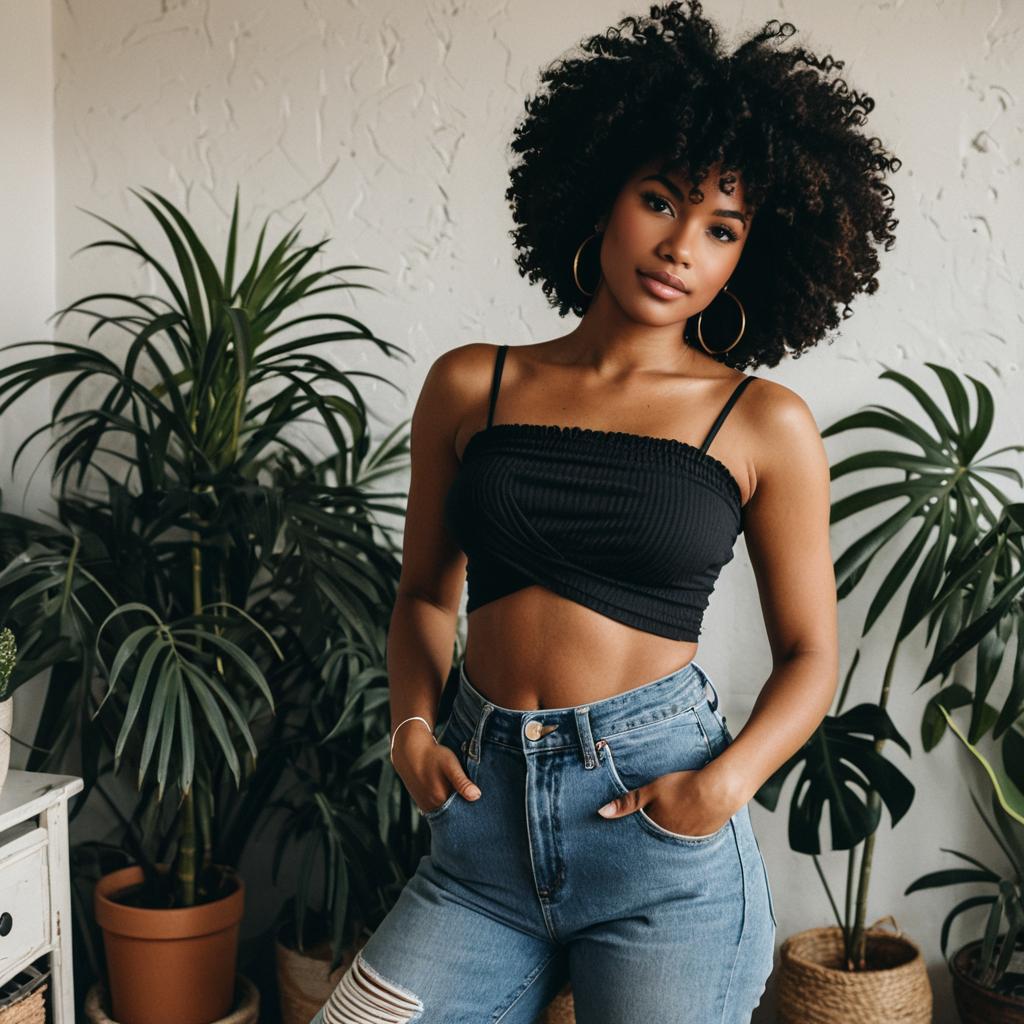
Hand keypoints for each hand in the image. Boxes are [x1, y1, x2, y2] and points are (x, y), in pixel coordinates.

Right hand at [391, 725, 481, 814]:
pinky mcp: (422, 805)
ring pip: (446, 813)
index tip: (480, 802)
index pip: (463, 813)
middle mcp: (432, 807)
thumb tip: (477, 796)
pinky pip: (439, 810)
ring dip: (455, 807)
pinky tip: (450, 794)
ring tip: (459, 793)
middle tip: (473, 797)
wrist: (410, 752)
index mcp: (440, 799)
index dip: (473, 809)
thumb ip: (462, 782)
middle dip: (465, 809)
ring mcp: (426, 807)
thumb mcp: (450, 765)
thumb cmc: (433, 756)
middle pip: (455, 815)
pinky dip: (446, 806)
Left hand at [597, 766, 737, 836]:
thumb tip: (602, 813)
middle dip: (651, 840)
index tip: (624, 843)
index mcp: (657, 827)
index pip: (641, 836)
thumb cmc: (684, 786)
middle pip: (657, 840)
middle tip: (645, 842)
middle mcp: (672, 838)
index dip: (634, 836)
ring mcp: (689, 839)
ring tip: (669, 828)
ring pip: (674, 839)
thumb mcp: (652, 790)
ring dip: (670, 835)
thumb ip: (628, 802)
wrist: (719, 790)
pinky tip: (688, 823)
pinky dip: (687, 831)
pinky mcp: (705, 835)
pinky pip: (691, 838)